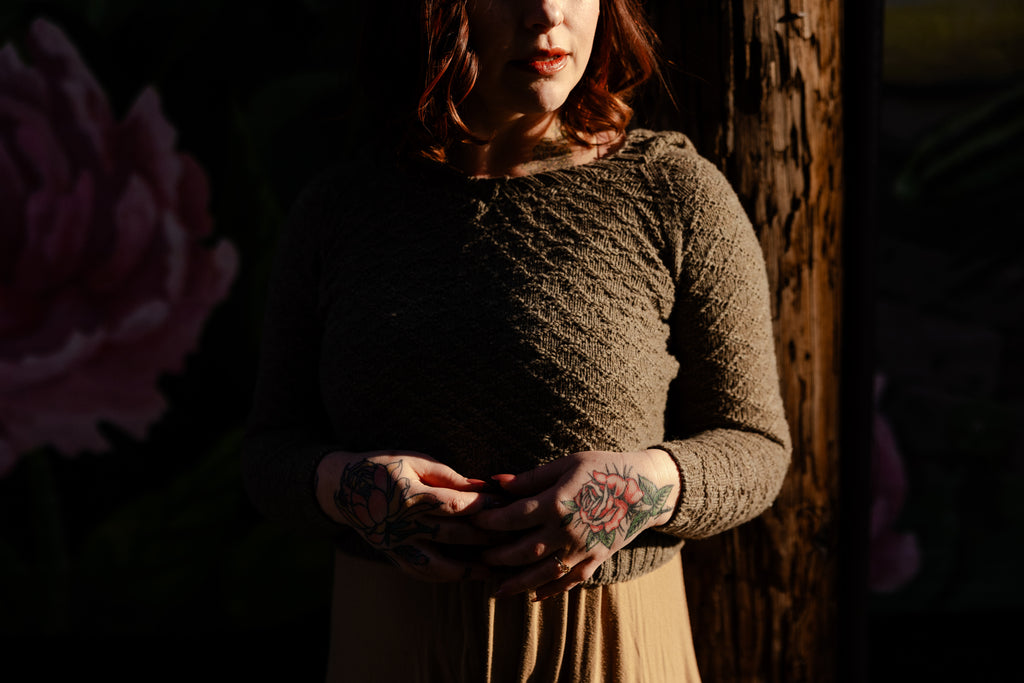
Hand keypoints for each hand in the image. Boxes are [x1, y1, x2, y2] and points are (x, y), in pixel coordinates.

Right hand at [317, 450, 500, 581]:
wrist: (342, 488)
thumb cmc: (380, 466)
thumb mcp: (412, 460)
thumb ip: (447, 475)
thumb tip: (481, 485)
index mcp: (410, 496)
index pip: (455, 505)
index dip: (482, 506)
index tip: (506, 504)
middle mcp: (403, 525)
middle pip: (453, 535)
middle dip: (486, 537)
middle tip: (514, 537)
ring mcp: (397, 544)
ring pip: (438, 564)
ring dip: (469, 569)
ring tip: (495, 569)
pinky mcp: (393, 555)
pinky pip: (422, 573)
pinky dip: (446, 577)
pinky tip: (466, 576)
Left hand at [473, 449, 679, 599]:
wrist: (646, 488)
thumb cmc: (603, 468)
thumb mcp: (566, 464)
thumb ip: (531, 478)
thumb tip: (496, 482)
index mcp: (556, 503)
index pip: (512, 517)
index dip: (489, 520)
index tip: (473, 520)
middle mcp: (566, 532)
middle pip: (522, 551)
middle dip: (497, 556)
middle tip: (480, 556)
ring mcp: (582, 550)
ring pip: (542, 574)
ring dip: (516, 583)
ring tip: (496, 589)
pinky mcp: (596, 560)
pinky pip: (569, 582)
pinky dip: (551, 591)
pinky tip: (534, 596)